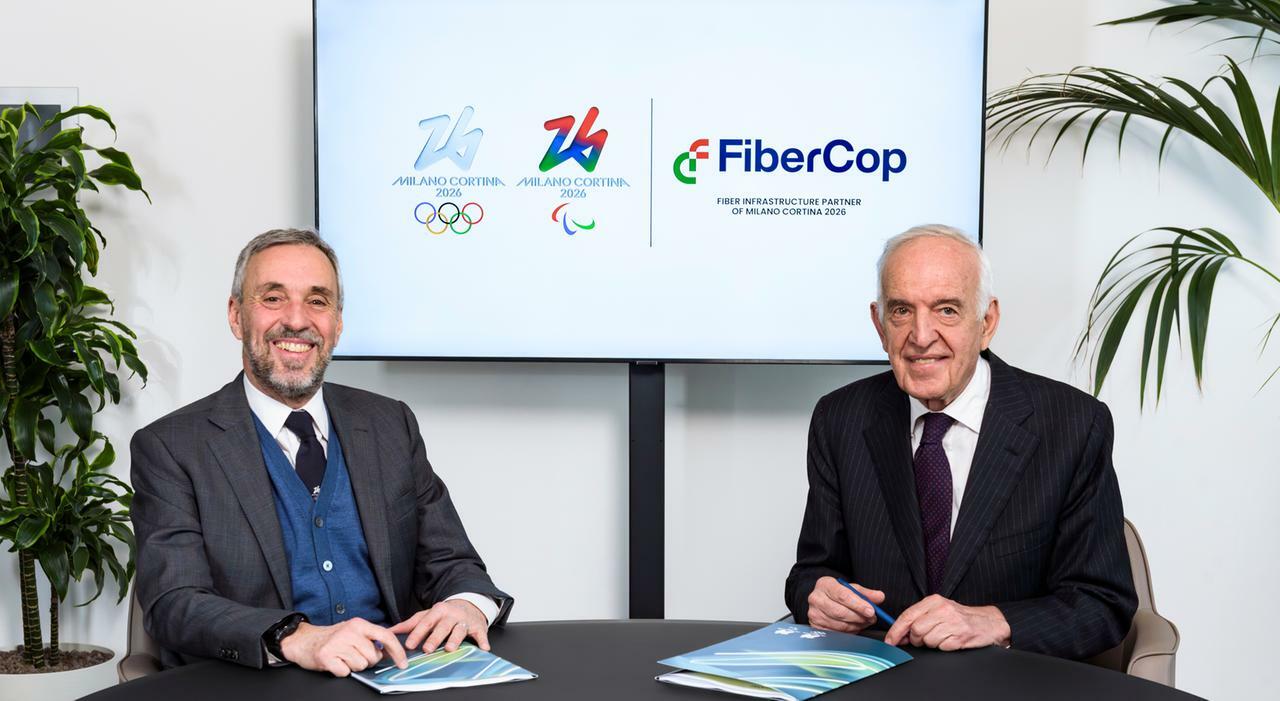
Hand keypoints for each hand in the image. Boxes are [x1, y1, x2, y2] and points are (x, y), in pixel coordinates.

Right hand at [280, 618, 407, 676]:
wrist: (303, 640)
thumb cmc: (332, 638)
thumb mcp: (353, 632)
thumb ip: (371, 639)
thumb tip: (391, 652)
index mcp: (359, 624)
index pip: (385, 636)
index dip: (397, 651)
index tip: (402, 662)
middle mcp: (349, 631)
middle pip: (373, 656)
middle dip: (367, 661)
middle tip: (354, 655)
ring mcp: (337, 643)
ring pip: (361, 665)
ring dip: (353, 666)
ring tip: (343, 657)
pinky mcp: (326, 656)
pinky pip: (345, 672)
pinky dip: (341, 671)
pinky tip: (335, 663)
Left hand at [389, 599, 489, 652]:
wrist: (468, 604)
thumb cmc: (444, 614)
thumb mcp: (427, 615)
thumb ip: (410, 624)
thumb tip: (389, 631)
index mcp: (437, 611)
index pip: (425, 623)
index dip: (417, 633)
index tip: (409, 644)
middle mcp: (451, 615)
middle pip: (442, 627)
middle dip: (434, 638)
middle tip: (427, 648)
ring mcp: (465, 621)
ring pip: (459, 630)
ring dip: (455, 639)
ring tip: (450, 649)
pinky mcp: (478, 627)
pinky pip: (480, 634)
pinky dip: (483, 641)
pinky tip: (483, 648)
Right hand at [806, 576, 885, 634]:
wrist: (822, 600)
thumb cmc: (837, 594)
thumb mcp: (851, 589)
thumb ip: (866, 593)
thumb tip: (880, 597)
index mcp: (825, 584)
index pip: (842, 595)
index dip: (858, 605)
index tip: (871, 611)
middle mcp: (816, 598)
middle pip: (840, 612)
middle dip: (859, 617)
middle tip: (871, 618)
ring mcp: (814, 614)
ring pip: (839, 624)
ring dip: (856, 625)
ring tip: (864, 622)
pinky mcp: (816, 626)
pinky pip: (836, 633)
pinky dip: (849, 632)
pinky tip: (855, 627)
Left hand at [883, 594, 1010, 650]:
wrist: (988, 622)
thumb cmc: (960, 617)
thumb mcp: (938, 610)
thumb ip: (919, 618)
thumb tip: (899, 634)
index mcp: (934, 601)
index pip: (907, 616)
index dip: (896, 630)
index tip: (890, 641)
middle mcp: (943, 609)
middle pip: (916, 630)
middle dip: (915, 639)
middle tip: (922, 640)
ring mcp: (952, 623)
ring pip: (927, 640)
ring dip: (930, 643)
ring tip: (940, 637)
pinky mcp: (960, 636)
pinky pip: (941, 647)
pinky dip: (942, 647)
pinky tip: (950, 640)